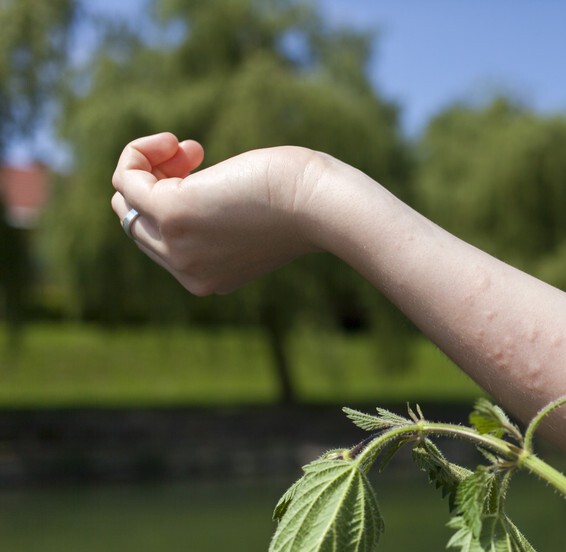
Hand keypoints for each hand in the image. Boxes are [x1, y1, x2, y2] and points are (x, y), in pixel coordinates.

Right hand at [110, 132, 326, 294]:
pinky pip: (127, 178)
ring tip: (186, 147)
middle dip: (157, 180)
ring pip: (126, 201)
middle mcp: (187, 272)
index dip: (171, 199)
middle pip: (137, 222)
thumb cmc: (303, 202)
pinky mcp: (174, 213)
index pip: (160, 242)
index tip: (201, 167)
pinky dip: (139, 152)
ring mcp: (178, 246)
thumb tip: (191, 191)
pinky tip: (171, 140)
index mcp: (206, 279)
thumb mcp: (251, 218)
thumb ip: (218, 217)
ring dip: (148, 164)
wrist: (321, 206)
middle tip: (194, 154)